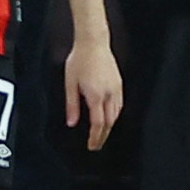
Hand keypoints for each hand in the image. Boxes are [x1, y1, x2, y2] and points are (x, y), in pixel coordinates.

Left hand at [63, 38, 124, 152]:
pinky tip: (109, 117)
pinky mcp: (119, 84)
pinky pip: (119, 105)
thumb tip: (72, 122)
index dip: (95, 137)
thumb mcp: (70, 83)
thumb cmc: (79, 60)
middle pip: (109, 122)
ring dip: (110, 126)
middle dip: (103, 136)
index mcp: (96, 95)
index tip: (92, 146)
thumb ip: (72, 105)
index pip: (98, 123)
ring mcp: (116, 89)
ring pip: (116, 114)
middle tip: (96, 145)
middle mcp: (109, 94)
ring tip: (102, 134)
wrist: (94, 43)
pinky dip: (114, 115)